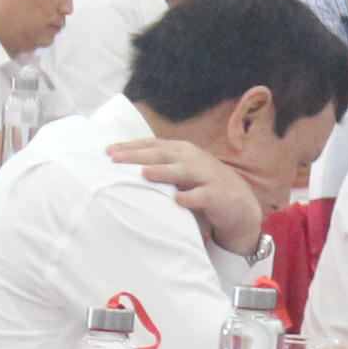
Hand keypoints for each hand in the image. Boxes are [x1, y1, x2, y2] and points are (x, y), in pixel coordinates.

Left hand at [109, 135, 267, 256]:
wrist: (239, 204)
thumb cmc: (200, 184)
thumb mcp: (179, 170)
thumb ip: (158, 165)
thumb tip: (119, 165)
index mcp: (181, 151)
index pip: (152, 145)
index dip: (130, 146)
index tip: (108, 151)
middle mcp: (193, 159)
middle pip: (162, 154)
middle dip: (137, 155)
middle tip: (115, 159)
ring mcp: (207, 176)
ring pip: (183, 171)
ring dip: (164, 172)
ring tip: (145, 172)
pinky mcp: (219, 195)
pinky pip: (203, 196)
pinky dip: (191, 197)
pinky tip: (178, 200)